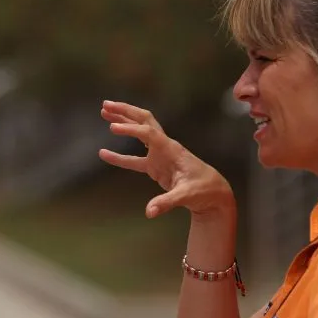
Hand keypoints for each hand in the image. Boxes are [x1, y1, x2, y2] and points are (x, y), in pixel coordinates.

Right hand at [98, 100, 235, 219]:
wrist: (214, 194)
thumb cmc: (204, 191)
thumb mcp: (186, 196)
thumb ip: (166, 202)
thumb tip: (149, 212)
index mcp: (171, 149)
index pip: (148, 133)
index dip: (131, 129)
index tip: (113, 128)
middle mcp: (164, 147)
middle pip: (144, 121)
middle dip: (125, 112)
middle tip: (105, 105)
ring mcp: (159, 155)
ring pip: (139, 132)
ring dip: (123, 122)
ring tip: (104, 113)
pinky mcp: (156, 167)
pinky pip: (134, 158)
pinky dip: (119, 156)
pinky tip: (103, 153)